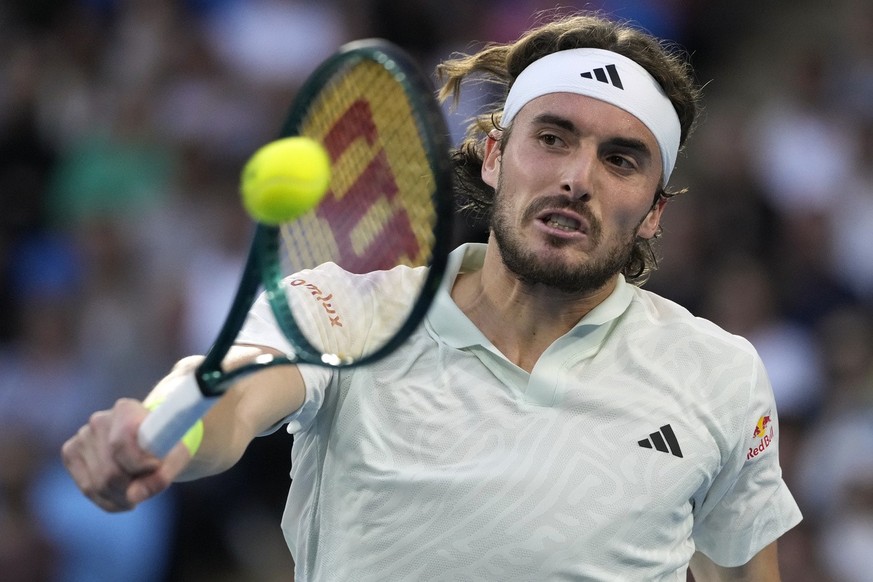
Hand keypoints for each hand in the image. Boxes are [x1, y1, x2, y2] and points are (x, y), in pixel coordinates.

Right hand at [61, 398, 191, 511]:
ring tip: (137, 491)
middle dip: (131, 488)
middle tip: (148, 485)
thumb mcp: (176, 456)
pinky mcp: (71, 453)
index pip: (121, 444)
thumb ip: (161, 475)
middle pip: (109, 472)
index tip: (156, 467)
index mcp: (126, 410)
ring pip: (96, 485)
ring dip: (121, 498)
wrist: (151, 438)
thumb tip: (133, 496)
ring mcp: (82, 436)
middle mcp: (99, 420)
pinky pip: (86, 489)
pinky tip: (123, 496)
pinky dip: (108, 501)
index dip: (140, 465)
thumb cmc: (166, 445)